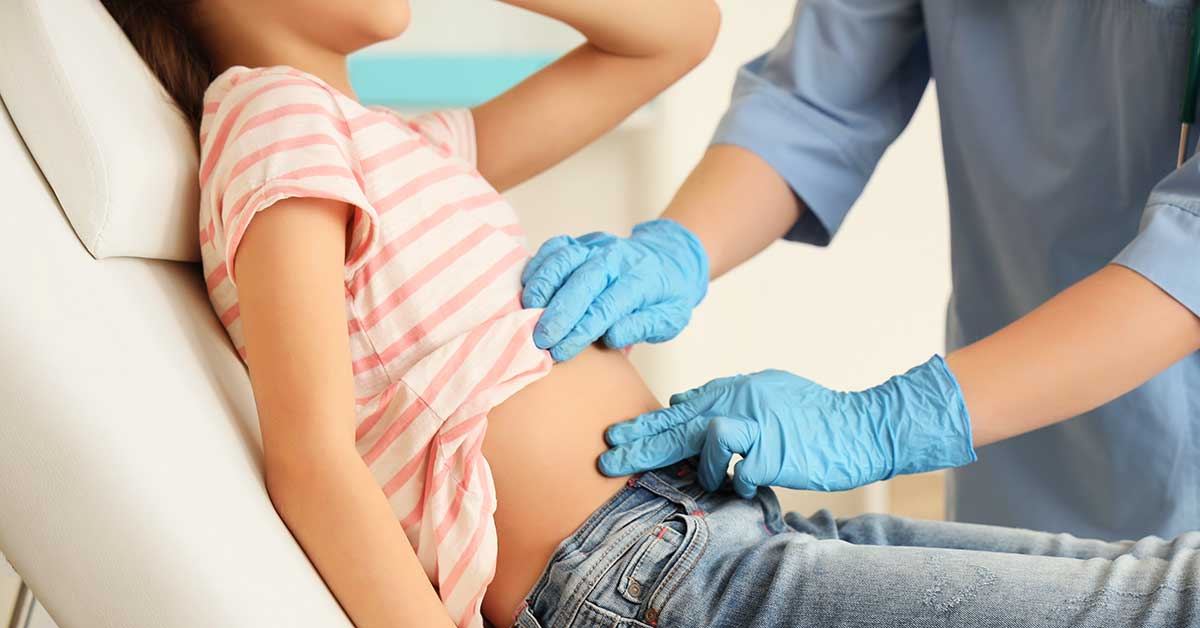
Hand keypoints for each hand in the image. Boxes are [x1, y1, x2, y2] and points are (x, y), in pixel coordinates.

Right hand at [521, 219, 709, 361]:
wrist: (670, 256)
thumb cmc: (667, 294)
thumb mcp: (671, 318)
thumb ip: (645, 326)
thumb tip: (612, 336)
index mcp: (643, 279)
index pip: (608, 305)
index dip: (582, 329)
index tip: (561, 351)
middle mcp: (618, 257)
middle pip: (583, 280)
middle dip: (559, 312)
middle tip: (540, 339)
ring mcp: (598, 245)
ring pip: (565, 259)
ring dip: (543, 285)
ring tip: (528, 312)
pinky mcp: (582, 241)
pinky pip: (556, 247)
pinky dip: (539, 264)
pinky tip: (528, 287)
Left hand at [598, 356, 976, 496]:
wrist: (859, 426)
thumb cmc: (812, 414)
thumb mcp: (763, 390)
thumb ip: (722, 395)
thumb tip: (681, 401)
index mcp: (734, 390)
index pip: (678, 409)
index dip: (645, 425)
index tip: (615, 437)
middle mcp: (740, 401)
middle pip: (677, 425)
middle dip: (639, 444)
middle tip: (608, 460)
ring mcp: (757, 425)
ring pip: (705, 442)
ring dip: (703, 468)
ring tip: (715, 479)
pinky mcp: (774, 451)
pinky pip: (740, 472)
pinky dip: (739, 482)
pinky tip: (748, 485)